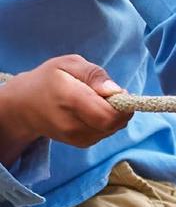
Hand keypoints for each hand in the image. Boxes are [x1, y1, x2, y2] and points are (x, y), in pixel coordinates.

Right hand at [0, 55, 128, 161]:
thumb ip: (94, 74)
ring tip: (101, 101)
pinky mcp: (75, 142)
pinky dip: (107, 124)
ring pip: (109, 131)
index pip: (107, 114)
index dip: (123, 104)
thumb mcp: (69, 63)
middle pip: (111, 125)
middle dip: (122, 110)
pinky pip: (102, 135)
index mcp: (71, 99)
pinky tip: (97, 111)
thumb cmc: (49, 79)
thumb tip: (115, 90)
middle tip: (114, 94)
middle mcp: (71, 123)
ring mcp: (72, 136)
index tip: (121, 91)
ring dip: (115, 117)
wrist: (22, 106)